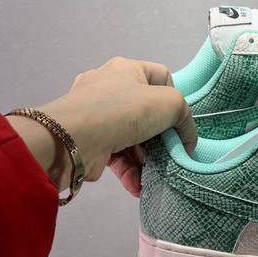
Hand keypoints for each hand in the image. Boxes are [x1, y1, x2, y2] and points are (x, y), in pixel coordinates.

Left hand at [7, 57, 196, 196]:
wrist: (72, 140)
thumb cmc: (123, 112)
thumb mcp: (169, 103)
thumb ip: (184, 116)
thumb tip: (185, 139)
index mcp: (126, 70)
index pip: (161, 78)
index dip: (175, 99)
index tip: (178, 122)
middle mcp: (109, 89)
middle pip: (148, 113)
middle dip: (161, 137)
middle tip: (170, 153)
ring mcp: (97, 117)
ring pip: (134, 138)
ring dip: (147, 160)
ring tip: (156, 175)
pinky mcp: (91, 142)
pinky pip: (118, 156)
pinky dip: (131, 171)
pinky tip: (139, 186)